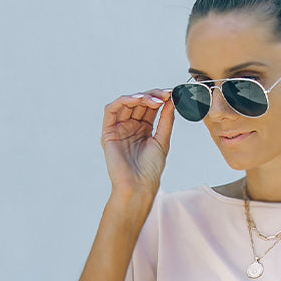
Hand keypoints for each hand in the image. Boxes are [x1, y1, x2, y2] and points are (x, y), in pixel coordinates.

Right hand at [102, 88, 174, 205]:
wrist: (138, 186)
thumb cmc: (151, 170)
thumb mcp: (162, 141)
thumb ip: (166, 120)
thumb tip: (172, 100)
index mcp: (144, 129)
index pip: (150, 107)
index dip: (159, 98)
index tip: (172, 94)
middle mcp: (131, 126)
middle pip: (139, 102)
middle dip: (152, 96)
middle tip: (164, 95)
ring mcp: (119, 128)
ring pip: (126, 103)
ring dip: (140, 97)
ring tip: (153, 100)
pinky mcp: (108, 132)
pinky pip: (111, 110)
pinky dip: (123, 101)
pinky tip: (136, 99)